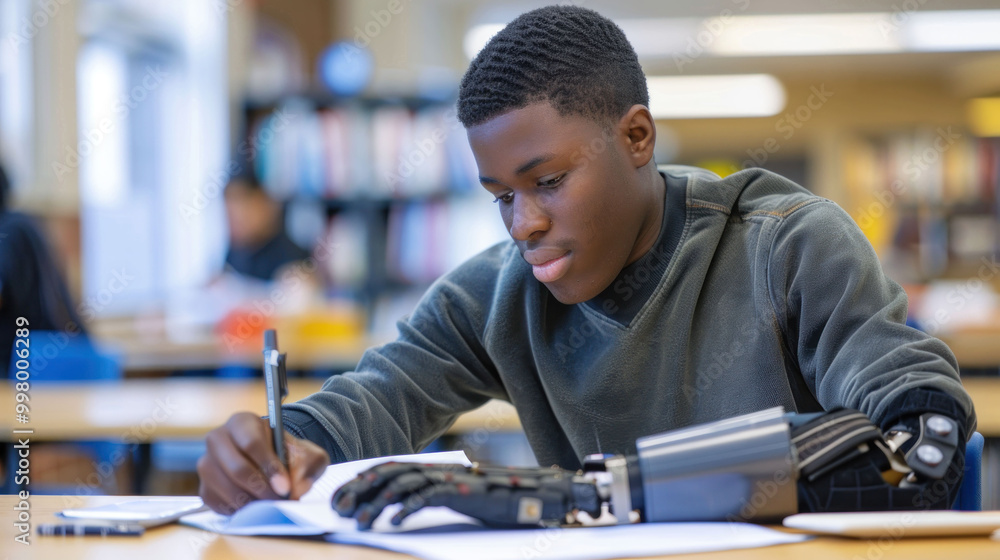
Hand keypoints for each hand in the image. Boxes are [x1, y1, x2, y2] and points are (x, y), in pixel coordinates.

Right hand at [197, 412, 329, 513]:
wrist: (273, 462)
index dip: (269, 467)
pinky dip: (240, 510)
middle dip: (261, 489)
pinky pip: (219, 503)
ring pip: (226, 488)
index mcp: (242, 422)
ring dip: (252, 501)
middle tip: (279, 500)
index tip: (285, 486)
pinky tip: (256, 506)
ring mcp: (207, 463)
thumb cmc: (289, 454)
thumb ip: (307, 465)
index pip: (252, 443)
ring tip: (271, 504)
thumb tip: (297, 487)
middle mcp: (218, 439)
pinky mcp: (204, 487)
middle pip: (236, 468)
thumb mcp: (306, 453)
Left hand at [332, 462, 602, 529]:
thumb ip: (430, 496)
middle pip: (390, 474)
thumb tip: (395, 507)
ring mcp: (451, 479)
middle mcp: (439, 469)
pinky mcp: (462, 492)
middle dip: (361, 490)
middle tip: (340, 508)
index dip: (362, 481)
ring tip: (361, 521)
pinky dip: (407, 509)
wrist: (533, 498)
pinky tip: (393, 523)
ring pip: (404, 485)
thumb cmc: (494, 502)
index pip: (390, 469)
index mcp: (434, 469)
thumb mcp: (454, 498)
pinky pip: (428, 498)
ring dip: (378, 503)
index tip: (340, 497)